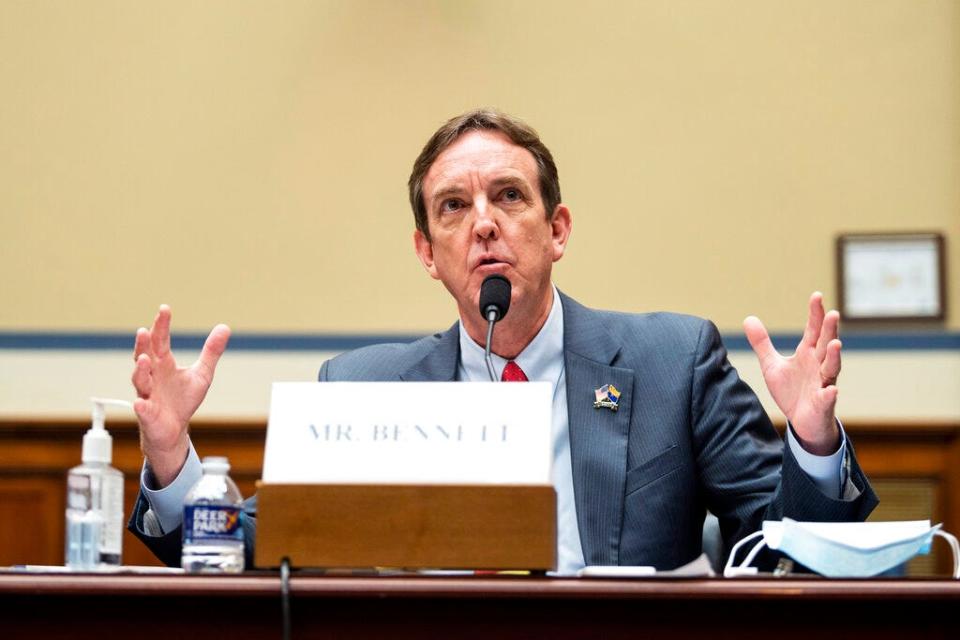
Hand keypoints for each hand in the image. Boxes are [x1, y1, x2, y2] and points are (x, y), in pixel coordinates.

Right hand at [131, 305, 229, 486]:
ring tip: (144, 360)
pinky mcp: (148, 414)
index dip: (161, 325)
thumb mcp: (202, 373)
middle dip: (143, 344)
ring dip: (140, 370)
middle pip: (144, 356)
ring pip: (140, 380)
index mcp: (163, 364)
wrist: (174, 429)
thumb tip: (224, 327)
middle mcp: (152, 376)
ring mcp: (147, 394)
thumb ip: (211, 352)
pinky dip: (142, 406)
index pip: (160, 340)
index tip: (164, 309)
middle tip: (145, 330)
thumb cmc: (183, 399)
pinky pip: (143, 409)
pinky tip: (141, 402)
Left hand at [743, 292, 840, 455]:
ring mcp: (823, 384)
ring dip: (835, 356)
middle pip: (826, 344)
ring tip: (836, 343)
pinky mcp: (823, 403)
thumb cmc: (791, 391)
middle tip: (833, 314)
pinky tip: (831, 390)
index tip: (817, 295)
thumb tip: (748, 318)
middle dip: (829, 330)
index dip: (815, 314)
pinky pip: (828, 398)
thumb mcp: (772, 365)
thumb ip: (762, 343)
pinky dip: (829, 394)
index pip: (813, 330)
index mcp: (808, 354)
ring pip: (831, 368)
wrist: (801, 422)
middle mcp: (819, 366)